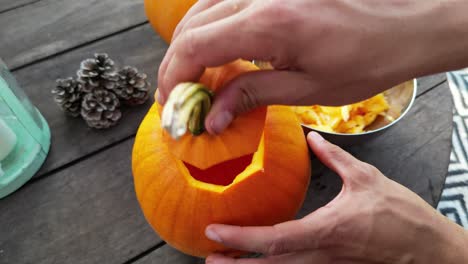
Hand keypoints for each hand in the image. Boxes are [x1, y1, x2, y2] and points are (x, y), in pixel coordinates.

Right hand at [158, 0, 467, 133]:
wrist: (403, 24)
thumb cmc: (366, 58)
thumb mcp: (307, 89)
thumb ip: (251, 96)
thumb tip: (213, 117)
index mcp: (267, 23)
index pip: (194, 46)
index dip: (174, 77)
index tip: (172, 104)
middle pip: (190, 27)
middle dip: (176, 65)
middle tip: (180, 98)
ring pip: (201, 10)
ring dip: (189, 45)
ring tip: (194, 79)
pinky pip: (222, 2)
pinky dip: (209, 28)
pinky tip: (215, 50)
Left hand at [203, 132, 467, 263]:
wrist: (429, 249)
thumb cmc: (401, 215)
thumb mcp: (366, 178)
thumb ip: (335, 157)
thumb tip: (313, 137)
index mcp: (327, 229)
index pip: (276, 239)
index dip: (242, 239)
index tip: (215, 231)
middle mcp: (322, 254)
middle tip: (208, 257)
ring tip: (225, 263)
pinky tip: (262, 261)